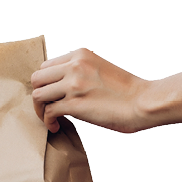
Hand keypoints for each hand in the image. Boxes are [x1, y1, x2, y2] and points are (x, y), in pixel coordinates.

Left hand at [30, 48, 150, 133]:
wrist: (144, 102)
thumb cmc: (129, 91)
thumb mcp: (101, 68)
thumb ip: (82, 70)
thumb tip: (65, 86)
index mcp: (81, 54)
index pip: (47, 65)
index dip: (47, 82)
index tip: (53, 94)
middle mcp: (74, 66)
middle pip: (37, 78)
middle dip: (40, 94)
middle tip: (47, 106)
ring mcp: (73, 84)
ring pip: (38, 95)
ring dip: (40, 109)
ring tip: (50, 118)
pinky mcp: (75, 104)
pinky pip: (48, 112)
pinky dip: (48, 121)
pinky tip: (55, 126)